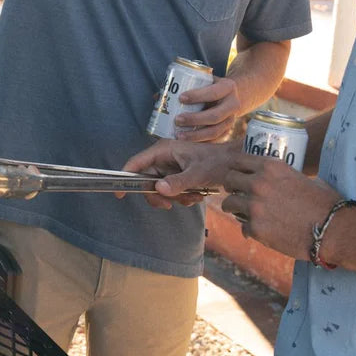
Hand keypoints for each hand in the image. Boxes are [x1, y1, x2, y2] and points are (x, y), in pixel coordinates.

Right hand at [121, 139, 238, 208]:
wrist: (235, 164)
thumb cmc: (217, 162)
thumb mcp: (197, 174)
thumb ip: (178, 182)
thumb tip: (158, 189)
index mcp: (163, 150)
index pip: (136, 163)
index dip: (125, 177)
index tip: (120, 194)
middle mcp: (164, 157)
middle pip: (147, 181)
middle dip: (159, 195)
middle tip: (170, 205)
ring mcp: (170, 166)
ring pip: (160, 188)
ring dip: (174, 197)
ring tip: (192, 197)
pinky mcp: (178, 174)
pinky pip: (171, 190)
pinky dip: (181, 196)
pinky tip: (196, 195)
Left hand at [173, 75, 241, 141]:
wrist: (231, 94)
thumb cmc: (211, 86)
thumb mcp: (204, 79)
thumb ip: (185, 84)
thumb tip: (158, 97)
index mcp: (228, 87)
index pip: (213, 93)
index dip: (197, 96)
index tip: (180, 98)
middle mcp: (233, 104)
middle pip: (214, 116)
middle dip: (194, 119)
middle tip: (177, 119)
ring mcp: (231, 120)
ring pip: (215, 131)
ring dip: (196, 135)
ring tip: (178, 135)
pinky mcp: (228, 131)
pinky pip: (215, 140)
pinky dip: (201, 142)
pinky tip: (188, 143)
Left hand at [222, 155, 341, 258]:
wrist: (334, 230)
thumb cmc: (325, 203)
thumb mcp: (303, 177)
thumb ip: (283, 176)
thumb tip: (275, 178)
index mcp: (270, 167)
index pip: (238, 160)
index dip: (236, 168)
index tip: (237, 174)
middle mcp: (258, 183)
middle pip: (228, 179)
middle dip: (231, 187)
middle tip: (236, 193)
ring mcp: (254, 206)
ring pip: (228, 203)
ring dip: (234, 208)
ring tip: (242, 213)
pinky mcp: (255, 228)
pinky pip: (242, 226)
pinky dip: (249, 230)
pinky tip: (258, 231)